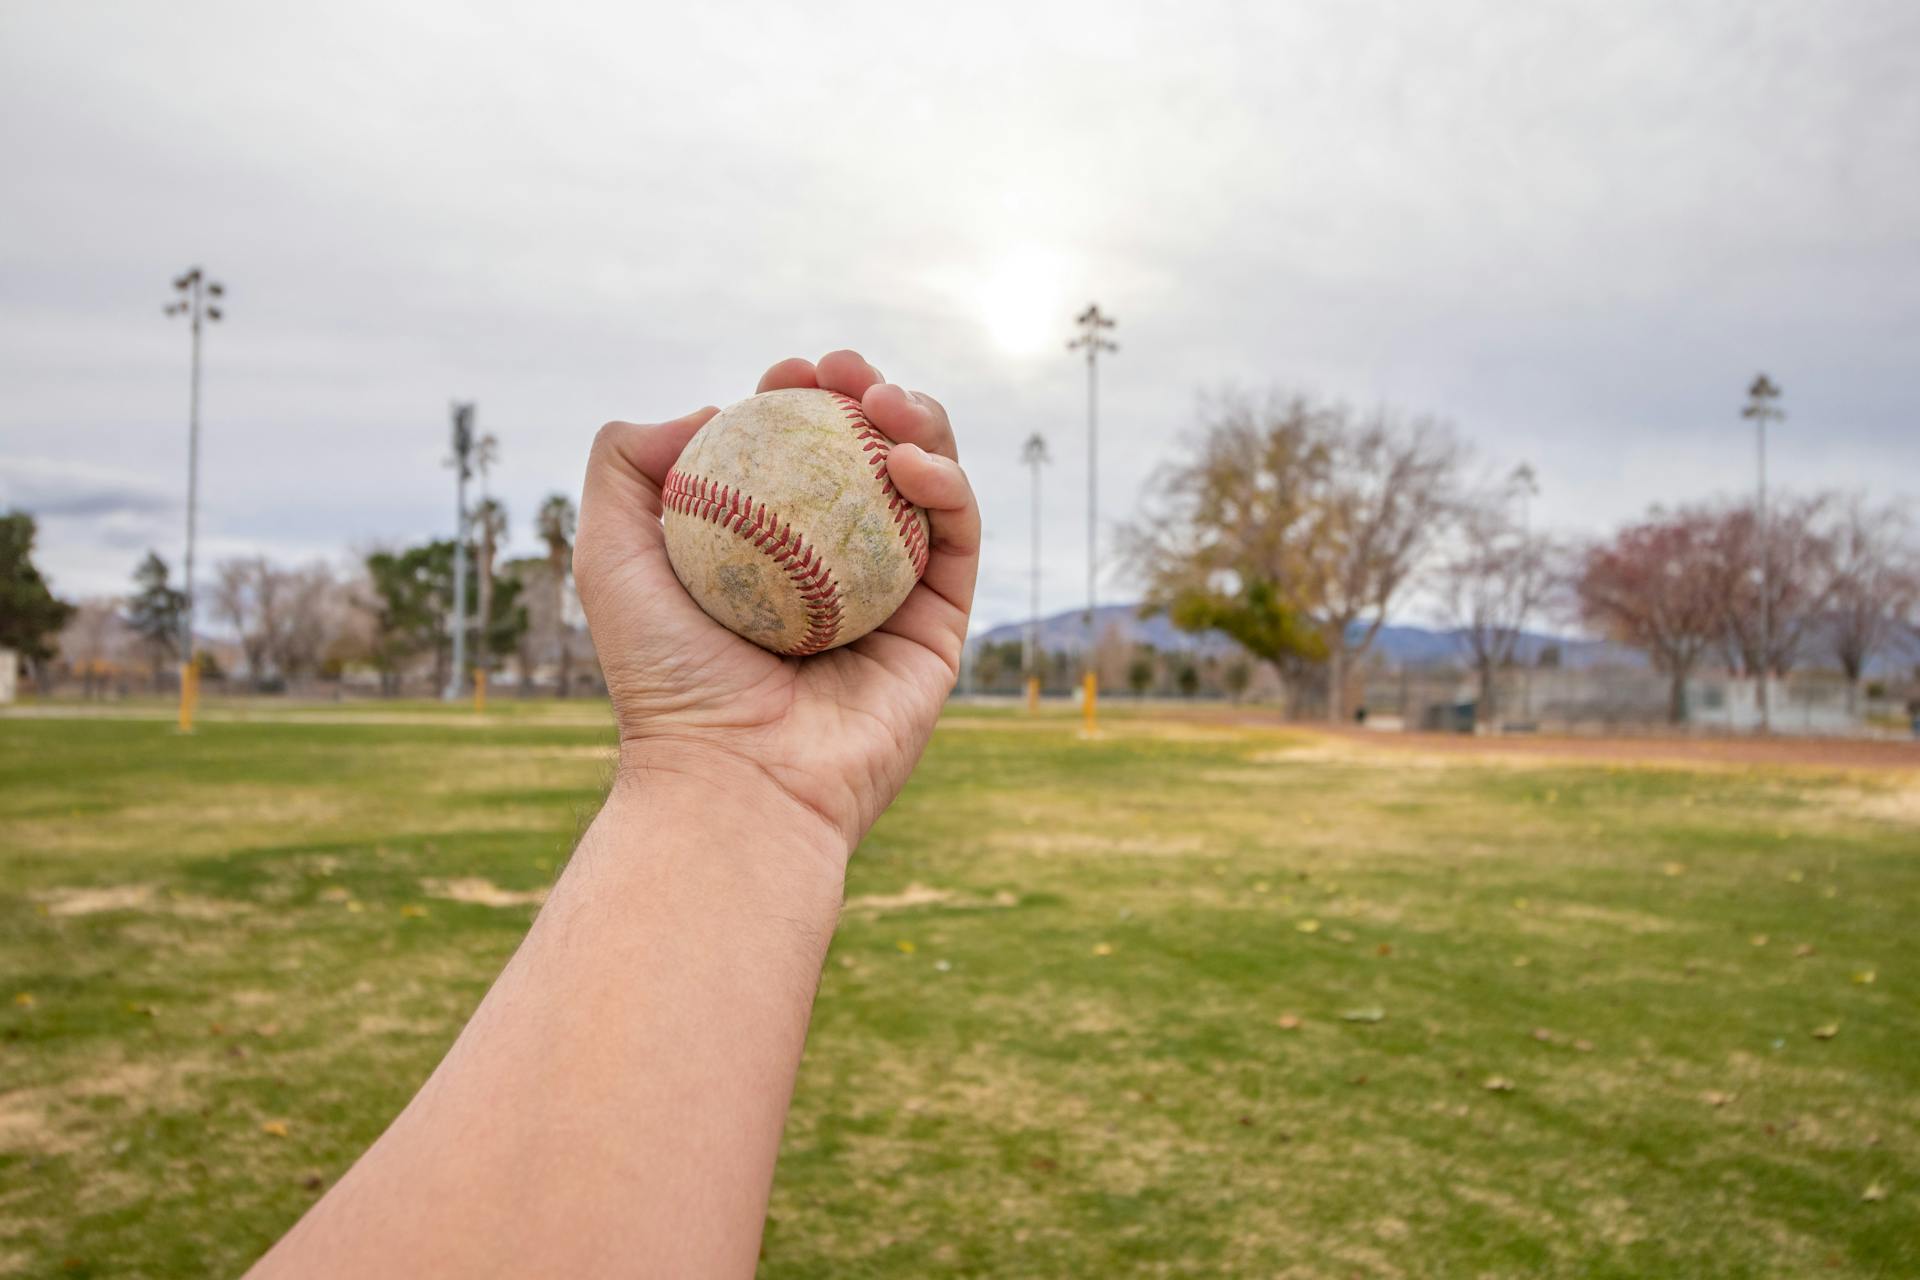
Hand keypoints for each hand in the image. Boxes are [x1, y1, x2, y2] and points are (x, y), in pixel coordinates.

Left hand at [573, 349, 979, 856]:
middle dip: (866, 394)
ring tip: (887, 401)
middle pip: (867, 457)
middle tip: (846, 370)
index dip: (798, 397)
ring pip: (925, 485)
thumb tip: (709, 410)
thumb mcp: (611, 557)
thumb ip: (625, 466)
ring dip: (919, 422)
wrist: (735, 778)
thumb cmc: (667, 680)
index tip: (786, 371)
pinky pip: (957, 538)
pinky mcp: (942, 627)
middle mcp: (835, 569)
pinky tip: (909, 461)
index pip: (795, 453)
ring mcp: (894, 596)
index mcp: (766, 550)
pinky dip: (946, 484)